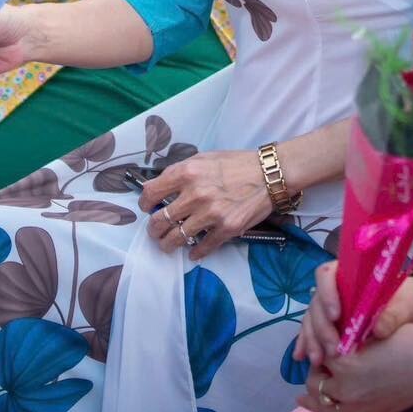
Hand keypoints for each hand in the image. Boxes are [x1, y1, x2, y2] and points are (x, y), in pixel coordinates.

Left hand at [140, 149, 272, 260]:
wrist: (268, 175)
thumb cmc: (235, 164)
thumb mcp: (203, 158)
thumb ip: (182, 172)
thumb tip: (161, 186)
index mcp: (186, 172)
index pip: (152, 192)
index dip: (144, 203)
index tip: (146, 208)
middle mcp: (195, 194)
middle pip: (160, 220)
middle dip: (153, 229)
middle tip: (154, 232)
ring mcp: (210, 214)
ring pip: (177, 237)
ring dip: (168, 244)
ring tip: (167, 245)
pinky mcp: (226, 229)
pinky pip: (203, 247)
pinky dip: (195, 253)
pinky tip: (192, 253)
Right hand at [295, 267, 412, 368]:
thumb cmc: (410, 300)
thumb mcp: (407, 305)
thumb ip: (393, 314)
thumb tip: (378, 331)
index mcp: (349, 273)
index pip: (326, 275)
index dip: (326, 294)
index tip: (336, 315)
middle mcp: (335, 288)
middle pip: (316, 301)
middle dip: (321, 327)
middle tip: (333, 350)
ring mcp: (332, 306)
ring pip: (312, 318)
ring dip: (312, 339)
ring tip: (317, 361)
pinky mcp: (334, 324)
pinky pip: (315, 331)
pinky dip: (308, 343)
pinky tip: (303, 358)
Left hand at [301, 324, 412, 411]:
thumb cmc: (404, 339)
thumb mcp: (368, 330)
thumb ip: (347, 337)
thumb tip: (332, 337)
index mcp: (342, 364)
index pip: (317, 357)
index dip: (317, 348)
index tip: (318, 343)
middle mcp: (347, 389)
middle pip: (316, 387)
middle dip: (312, 376)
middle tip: (315, 366)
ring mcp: (361, 407)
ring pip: (328, 410)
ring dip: (314, 405)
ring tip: (302, 399)